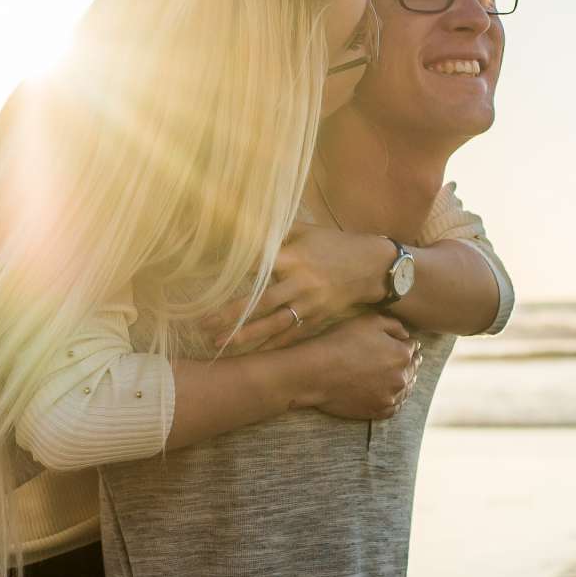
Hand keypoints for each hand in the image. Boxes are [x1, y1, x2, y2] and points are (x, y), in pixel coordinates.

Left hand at [203, 225, 396, 354]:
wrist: (372, 267)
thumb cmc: (333, 244)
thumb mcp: (306, 230)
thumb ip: (275, 230)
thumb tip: (241, 223)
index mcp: (293, 257)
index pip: (255, 267)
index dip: (230, 274)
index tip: (204, 281)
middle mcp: (300, 283)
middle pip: (259, 302)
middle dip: (229, 315)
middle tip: (202, 324)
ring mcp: (309, 305)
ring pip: (273, 324)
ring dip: (245, 336)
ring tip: (218, 344)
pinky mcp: (317, 320)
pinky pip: (290, 336)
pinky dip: (269, 346)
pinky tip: (249, 353)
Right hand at [300, 313, 419, 419]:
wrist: (316, 372)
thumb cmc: (340, 342)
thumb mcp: (369, 321)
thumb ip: (394, 325)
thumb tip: (406, 336)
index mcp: (402, 354)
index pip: (413, 347)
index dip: (406, 343)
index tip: (401, 343)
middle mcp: (401, 378)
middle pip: (412, 368)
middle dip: (408, 362)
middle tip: (401, 359)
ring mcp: (390, 397)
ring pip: (405, 389)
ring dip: (403, 381)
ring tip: (395, 376)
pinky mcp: (378, 411)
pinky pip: (394, 406)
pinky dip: (393, 399)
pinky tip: (388, 394)